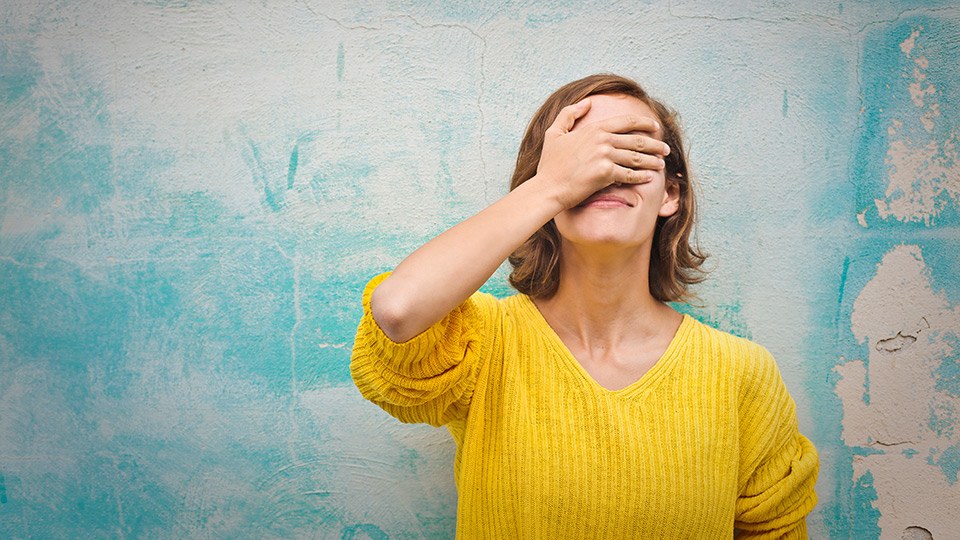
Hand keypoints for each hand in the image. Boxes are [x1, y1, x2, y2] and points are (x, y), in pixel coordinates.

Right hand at [535, 98, 670, 208]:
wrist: (547, 188)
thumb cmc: (550, 164)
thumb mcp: (554, 133)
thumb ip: (569, 114)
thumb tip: (586, 102)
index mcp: (594, 128)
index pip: (627, 121)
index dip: (644, 123)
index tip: (655, 127)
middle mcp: (602, 140)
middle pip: (636, 140)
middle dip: (655, 144)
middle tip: (665, 148)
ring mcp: (605, 156)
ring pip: (636, 157)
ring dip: (652, 161)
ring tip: (661, 163)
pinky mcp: (606, 174)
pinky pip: (630, 175)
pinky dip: (642, 176)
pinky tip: (649, 177)